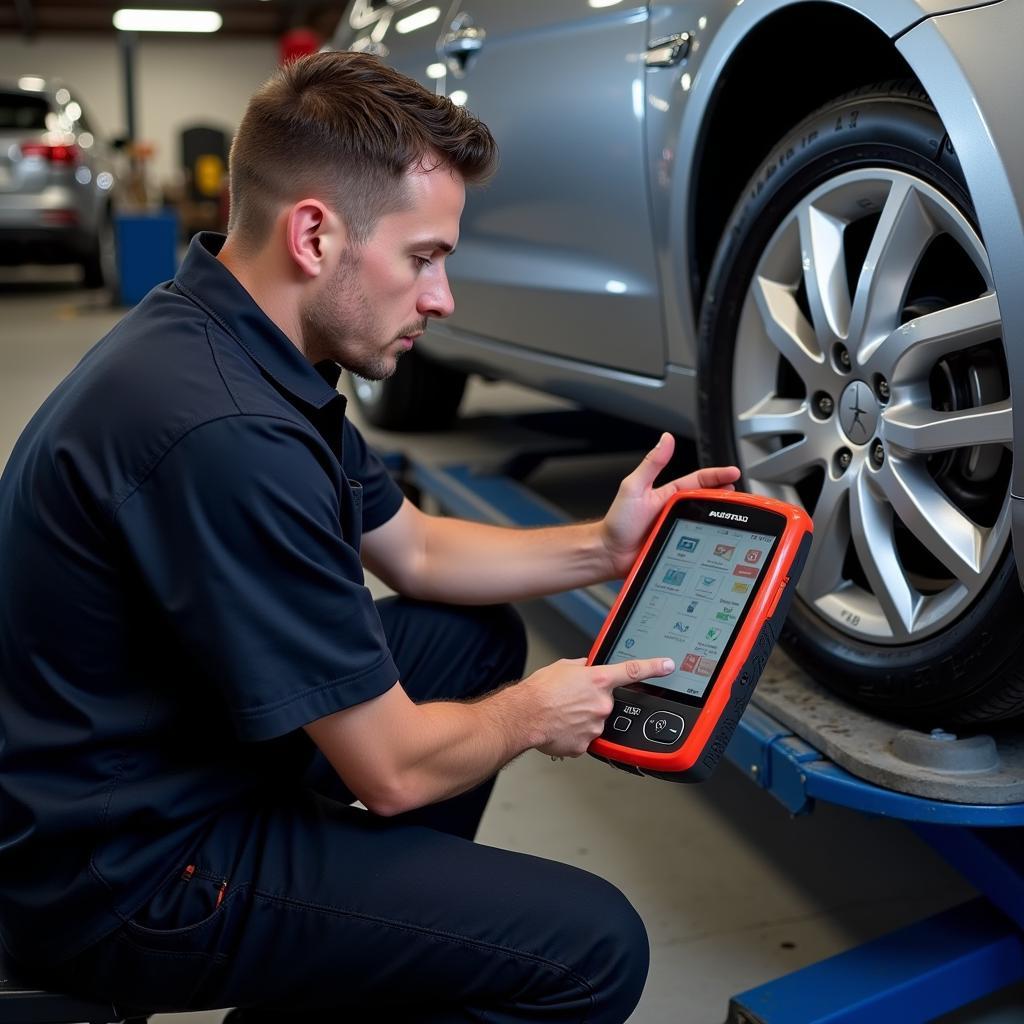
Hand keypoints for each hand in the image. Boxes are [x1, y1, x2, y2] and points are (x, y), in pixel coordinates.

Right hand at [524, 655, 675, 757]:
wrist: (523, 716)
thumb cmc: (539, 692)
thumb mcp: (562, 667)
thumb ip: (582, 667)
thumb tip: (587, 668)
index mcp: (599, 681)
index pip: (633, 671)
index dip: (655, 667)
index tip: (669, 666)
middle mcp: (602, 703)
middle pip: (606, 702)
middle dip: (592, 701)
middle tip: (571, 701)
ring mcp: (596, 726)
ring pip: (595, 722)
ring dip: (582, 718)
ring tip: (562, 714)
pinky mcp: (585, 745)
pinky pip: (584, 738)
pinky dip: (574, 734)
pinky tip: (560, 727)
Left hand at [600, 434, 739, 577]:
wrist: (609, 553)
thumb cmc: (617, 522)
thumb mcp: (634, 487)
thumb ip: (651, 464)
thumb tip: (665, 439)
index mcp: (669, 494)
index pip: (699, 480)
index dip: (717, 475)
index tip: (733, 472)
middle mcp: (676, 510)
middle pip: (709, 501)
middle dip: (728, 497)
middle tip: (743, 498)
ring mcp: (679, 528)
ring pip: (708, 522)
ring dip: (723, 520)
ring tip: (738, 518)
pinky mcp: (680, 548)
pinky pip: (700, 543)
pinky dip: (712, 540)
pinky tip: (721, 540)